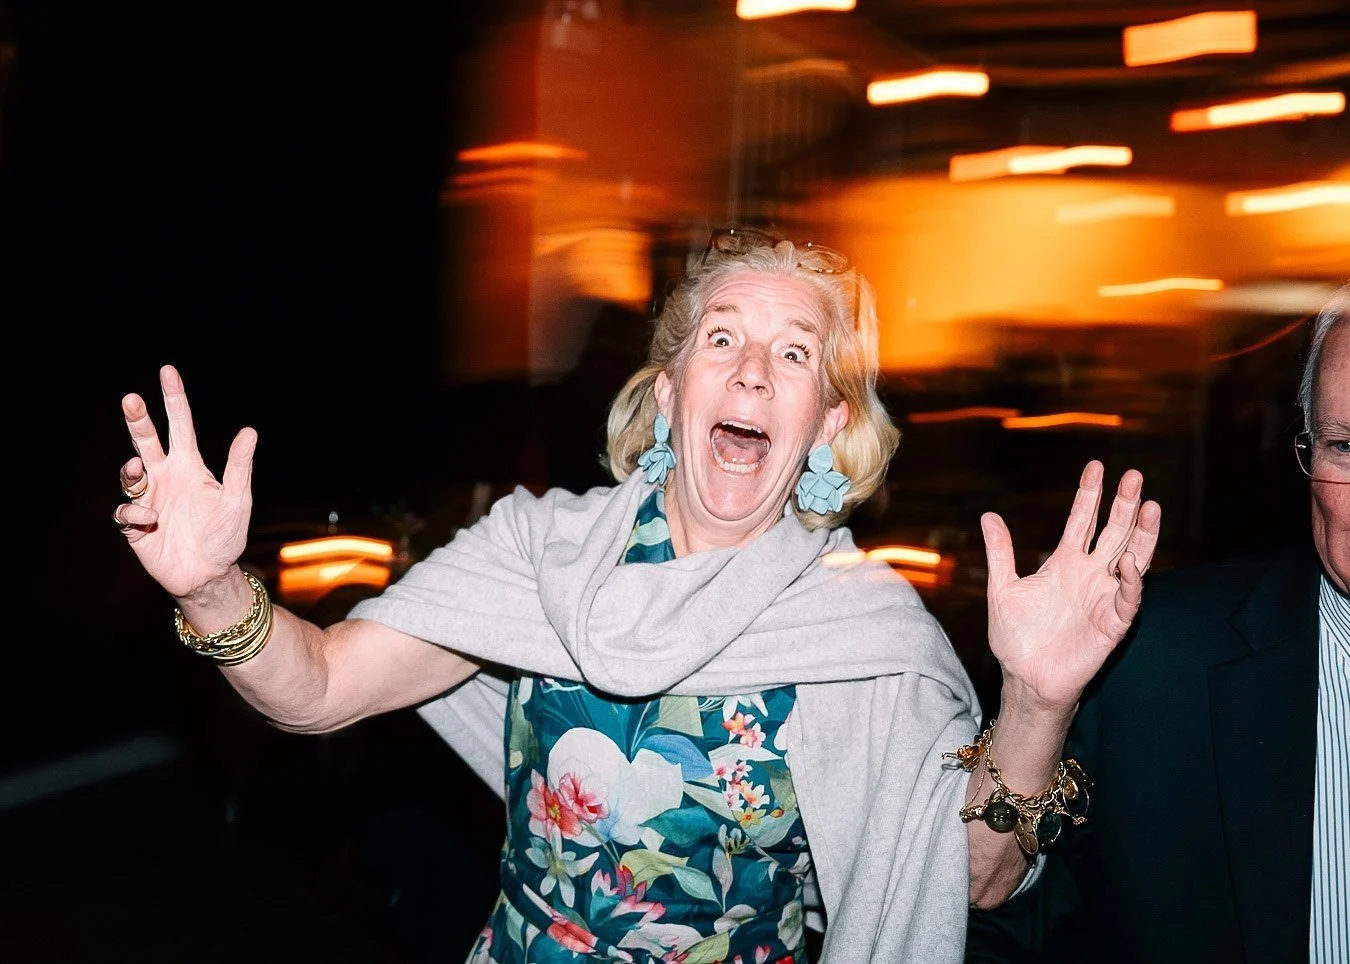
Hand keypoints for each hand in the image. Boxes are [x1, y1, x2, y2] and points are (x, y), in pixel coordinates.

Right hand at [113, 364, 256, 600]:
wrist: (210, 573)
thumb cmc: (227, 536)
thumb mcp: (238, 500)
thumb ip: (239, 467)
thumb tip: (250, 431)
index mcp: (191, 466)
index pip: (180, 425)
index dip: (174, 399)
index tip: (167, 371)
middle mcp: (166, 477)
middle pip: (146, 440)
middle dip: (138, 419)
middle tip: (131, 398)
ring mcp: (149, 498)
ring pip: (129, 472)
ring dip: (130, 468)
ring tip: (137, 468)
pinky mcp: (135, 524)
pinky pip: (127, 510)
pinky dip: (136, 512)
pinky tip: (152, 520)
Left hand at [980, 460, 1160, 711]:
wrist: (1025, 677)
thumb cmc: (1016, 637)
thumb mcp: (1003, 588)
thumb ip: (1001, 552)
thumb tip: (989, 515)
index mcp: (1064, 563)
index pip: (1082, 520)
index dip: (1090, 494)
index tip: (1097, 465)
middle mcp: (1090, 574)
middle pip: (1113, 532)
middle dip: (1124, 505)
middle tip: (1134, 475)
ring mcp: (1103, 596)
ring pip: (1132, 558)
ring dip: (1142, 534)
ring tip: (1151, 506)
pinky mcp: (1112, 623)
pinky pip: (1128, 598)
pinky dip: (1130, 580)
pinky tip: (1128, 561)